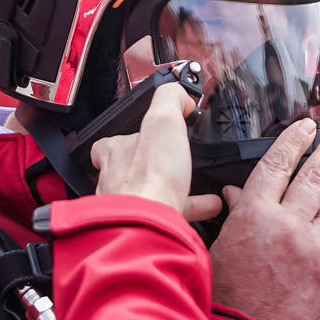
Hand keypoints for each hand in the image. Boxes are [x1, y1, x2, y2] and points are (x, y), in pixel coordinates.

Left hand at [92, 84, 221, 221]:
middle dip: (154, 167)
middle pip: (131, 169)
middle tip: (174, 164)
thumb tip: (179, 93)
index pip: (111, 142)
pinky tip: (208, 206)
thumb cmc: (149, 178)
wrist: (148, 226)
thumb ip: (169, 100)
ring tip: (199, 187)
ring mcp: (129, 206)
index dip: (128, 136)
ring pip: (149, 194)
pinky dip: (189, 209)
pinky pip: (167, 215)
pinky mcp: (146, 225)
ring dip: (172, 188)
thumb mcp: (163, 121)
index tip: (145, 135)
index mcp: (115, 154)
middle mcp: (115, 182)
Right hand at [209, 121, 319, 319]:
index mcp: (254, 215)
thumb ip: (236, 215)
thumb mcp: (222, 249)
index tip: (306, 127)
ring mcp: (315, 246)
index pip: (278, 163)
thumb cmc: (230, 301)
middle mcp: (288, 225)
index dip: (295, 140)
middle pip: (314, 175)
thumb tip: (236, 191)